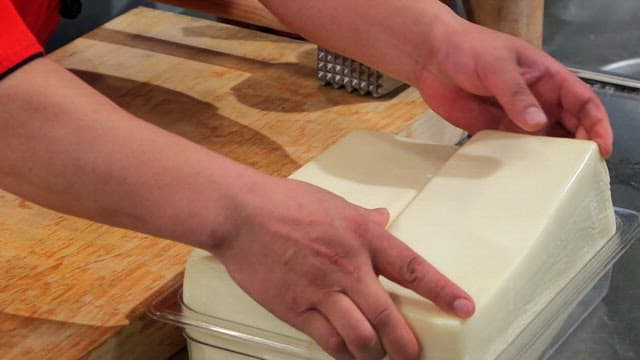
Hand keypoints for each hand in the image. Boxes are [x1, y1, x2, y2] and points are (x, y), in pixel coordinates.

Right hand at [213, 176, 474, 359]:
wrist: (241, 214)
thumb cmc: (286, 202)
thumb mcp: (334, 203)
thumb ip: (364, 217)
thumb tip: (385, 218)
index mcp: (363, 236)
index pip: (412, 268)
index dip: (442, 291)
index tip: (464, 308)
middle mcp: (348, 266)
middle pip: (388, 317)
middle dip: (407, 345)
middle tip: (414, 356)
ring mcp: (321, 290)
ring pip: (361, 338)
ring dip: (375, 354)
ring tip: (379, 357)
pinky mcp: (296, 309)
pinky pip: (328, 341)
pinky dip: (343, 354)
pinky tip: (348, 354)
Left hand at [417, 20, 612, 156]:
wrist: (431, 58)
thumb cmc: (468, 48)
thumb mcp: (497, 66)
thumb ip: (516, 94)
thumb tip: (537, 122)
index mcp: (547, 78)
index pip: (583, 101)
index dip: (597, 124)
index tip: (601, 146)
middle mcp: (537, 99)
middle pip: (569, 126)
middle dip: (579, 146)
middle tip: (581, 170)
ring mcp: (517, 116)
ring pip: (544, 141)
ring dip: (550, 158)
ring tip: (555, 178)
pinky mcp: (495, 129)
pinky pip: (514, 149)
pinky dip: (521, 162)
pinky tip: (522, 175)